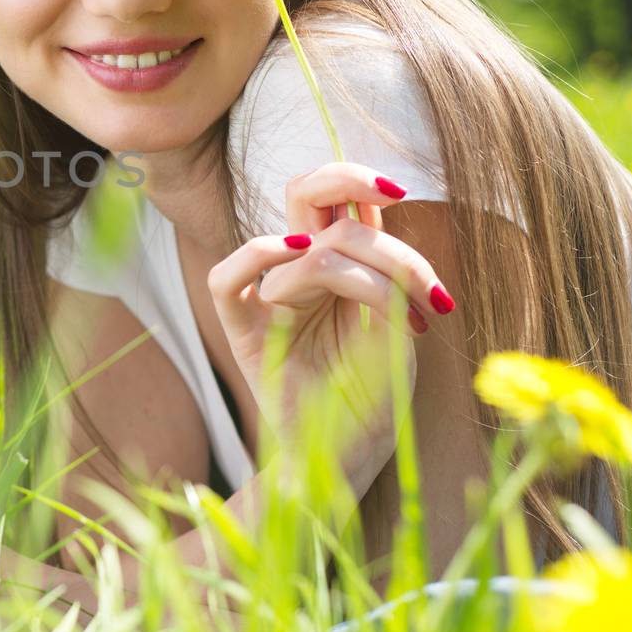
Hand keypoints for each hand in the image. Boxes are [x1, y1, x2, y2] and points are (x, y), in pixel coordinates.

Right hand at [206, 163, 455, 491]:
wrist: (353, 453)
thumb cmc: (376, 394)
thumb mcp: (396, 326)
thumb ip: (384, 276)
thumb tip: (375, 224)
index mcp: (335, 263)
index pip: (335, 197)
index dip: (358, 178)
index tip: (399, 192)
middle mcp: (300, 271)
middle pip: (307, 192)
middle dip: (352, 182)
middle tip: (396, 202)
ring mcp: (269, 297)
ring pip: (307, 243)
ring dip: (368, 268)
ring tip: (403, 313)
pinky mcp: (243, 330)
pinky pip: (228, 279)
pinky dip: (261, 255)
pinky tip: (299, 255)